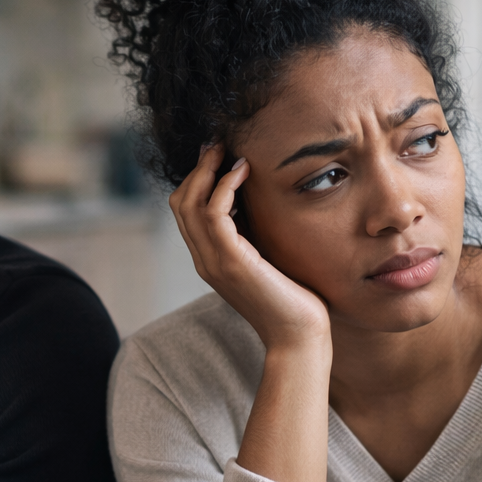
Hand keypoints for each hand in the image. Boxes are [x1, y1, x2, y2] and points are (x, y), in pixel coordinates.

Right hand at [173, 144, 332, 481]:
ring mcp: (214, 261)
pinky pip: (212, 212)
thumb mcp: (272, 259)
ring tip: (229, 151)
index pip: (188, 210)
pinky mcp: (230, 262)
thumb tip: (265, 204)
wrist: (300, 337)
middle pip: (180, 202)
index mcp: (213, 259)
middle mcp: (206, 259)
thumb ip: (260, 236)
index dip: (199, 179)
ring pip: (189, 203)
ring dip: (207, 170)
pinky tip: (244, 171)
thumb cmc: (296, 301)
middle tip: (220, 143)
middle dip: (198, 168)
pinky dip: (222, 186)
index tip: (222, 155)